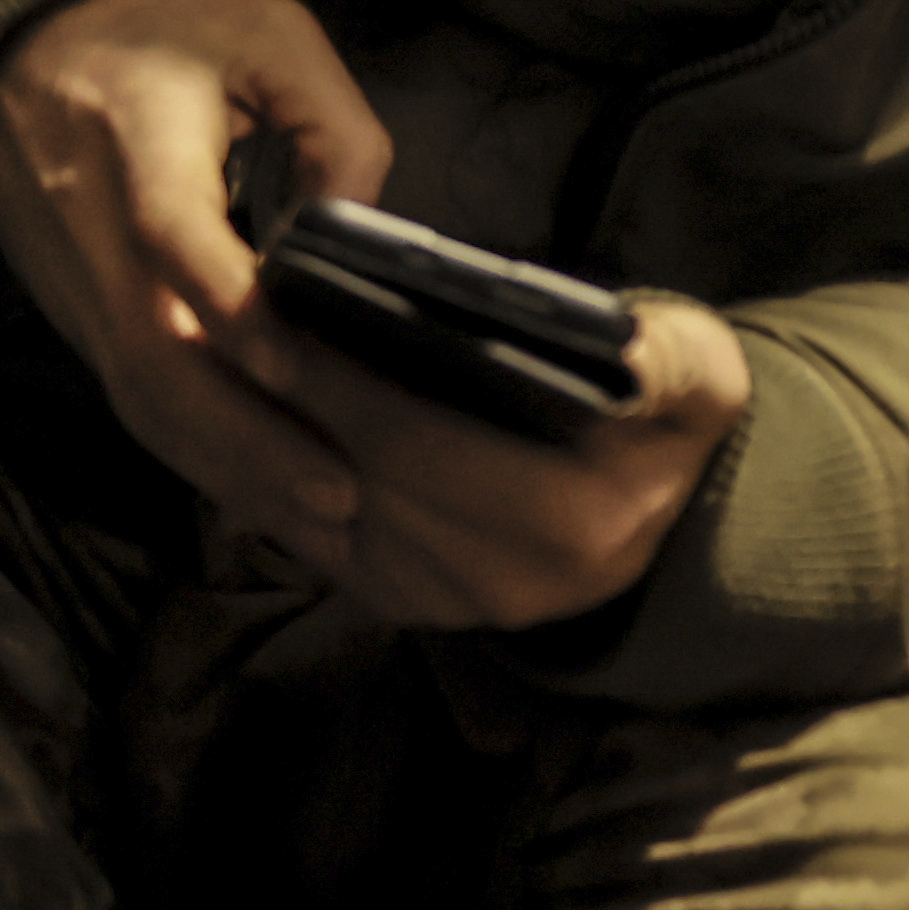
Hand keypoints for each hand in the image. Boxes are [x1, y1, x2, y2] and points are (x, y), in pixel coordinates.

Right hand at [0, 0, 396, 549]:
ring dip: (231, 473)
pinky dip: (203, 466)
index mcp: (138, 145)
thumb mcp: (260, 31)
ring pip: (145, 403)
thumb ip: (331, 115)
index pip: (172, 240)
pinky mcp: (83, 326)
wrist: (9, 59)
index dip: (230, 309)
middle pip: (157, 359)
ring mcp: (83, 293)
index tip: (297, 365)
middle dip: (247, 438)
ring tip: (324, 524)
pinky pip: (140, 409)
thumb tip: (359, 216)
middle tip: (342, 492)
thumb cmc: (150, 42)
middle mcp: (99, 236)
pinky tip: (271, 506)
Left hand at [222, 285, 752, 631]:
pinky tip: (235, 409)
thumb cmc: (666, 418)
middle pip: (354, 471)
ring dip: (258, 435)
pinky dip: (270, 475)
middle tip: (209, 311)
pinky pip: (314, 538)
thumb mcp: (702, 374)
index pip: (415, 436)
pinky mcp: (411, 607)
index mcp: (573, 519)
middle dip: (279, 394)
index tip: (268, 302)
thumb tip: (624, 352)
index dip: (333, 371)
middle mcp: (505, 579)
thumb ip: (672, 358)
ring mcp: (451, 603)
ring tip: (206, 349)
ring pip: (319, 510)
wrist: (667, 515)